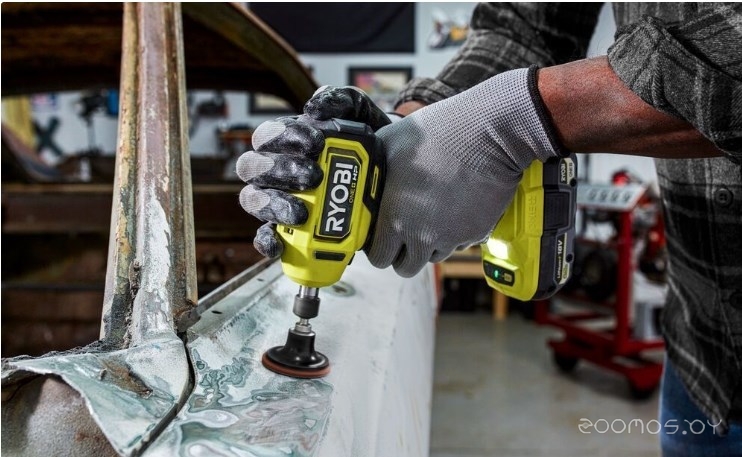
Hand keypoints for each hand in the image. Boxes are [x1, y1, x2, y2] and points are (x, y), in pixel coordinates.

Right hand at [236, 86, 391, 257]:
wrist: (395, 174)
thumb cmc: (367, 141)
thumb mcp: (360, 114)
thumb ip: (340, 100)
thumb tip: (314, 108)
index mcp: (285, 140)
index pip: (267, 136)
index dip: (284, 137)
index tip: (315, 143)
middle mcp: (275, 170)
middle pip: (253, 168)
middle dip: (280, 171)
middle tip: (313, 176)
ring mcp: (278, 200)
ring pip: (254, 200)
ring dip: (273, 206)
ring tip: (302, 212)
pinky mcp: (288, 230)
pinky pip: (264, 237)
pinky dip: (268, 241)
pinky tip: (280, 242)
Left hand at [366, 67, 562, 276]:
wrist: (490, 134)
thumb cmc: (439, 133)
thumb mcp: (391, 142)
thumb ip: (375, 169)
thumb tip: (366, 176)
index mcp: (395, 218)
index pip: (378, 257)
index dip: (377, 247)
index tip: (381, 236)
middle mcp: (422, 235)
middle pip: (406, 266)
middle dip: (402, 253)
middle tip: (403, 232)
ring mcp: (452, 237)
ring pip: (433, 256)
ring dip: (428, 243)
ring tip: (431, 212)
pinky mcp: (476, 233)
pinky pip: (459, 242)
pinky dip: (454, 231)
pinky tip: (454, 205)